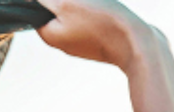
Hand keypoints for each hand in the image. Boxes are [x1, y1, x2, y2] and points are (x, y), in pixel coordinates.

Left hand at [34, 0, 159, 71]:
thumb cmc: (104, 24)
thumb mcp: (67, 3)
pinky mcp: (96, 41)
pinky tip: (105, 10)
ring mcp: (80, 43)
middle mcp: (62, 42)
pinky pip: (89, 21)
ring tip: (96, 5)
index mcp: (49, 35)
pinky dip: (94, 11)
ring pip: (72, 13)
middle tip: (83, 0)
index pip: (34, 6)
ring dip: (81, 3)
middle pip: (54, 9)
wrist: (140, 45)